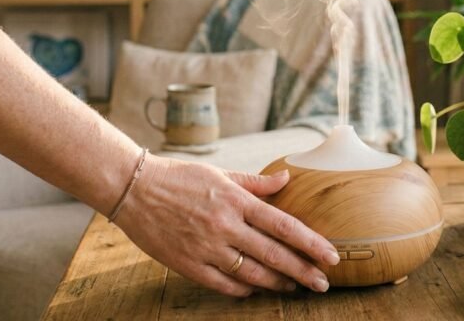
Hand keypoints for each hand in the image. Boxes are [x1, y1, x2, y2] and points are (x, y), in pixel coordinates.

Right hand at [114, 155, 339, 296]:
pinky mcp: (188, 265)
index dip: (310, 242)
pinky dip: (244, 290)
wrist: (133, 189)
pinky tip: (257, 290)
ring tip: (296, 287)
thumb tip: (286, 179)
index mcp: (235, 200)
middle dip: (303, 271)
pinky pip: (224, 284)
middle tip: (323, 284)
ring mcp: (206, 247)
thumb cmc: (179, 176)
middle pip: (273, 254)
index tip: (331, 256)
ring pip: (252, 274)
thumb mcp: (220, 172)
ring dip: (278, 284)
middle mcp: (224, 225)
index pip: (283, 225)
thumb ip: (255, 182)